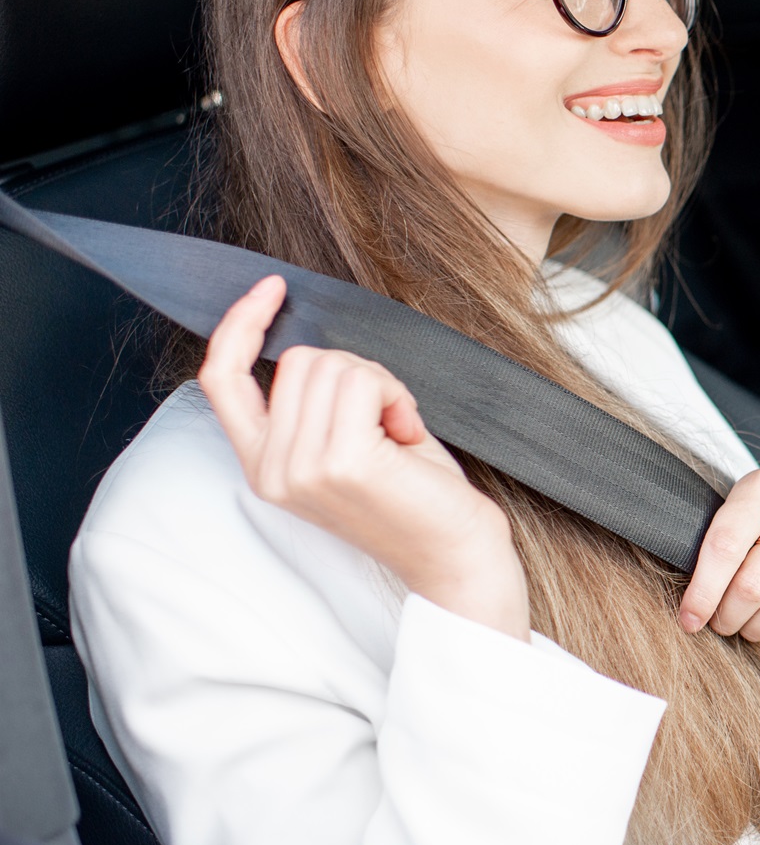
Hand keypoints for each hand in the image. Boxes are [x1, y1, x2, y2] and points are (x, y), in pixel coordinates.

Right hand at [199, 276, 530, 639]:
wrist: (455, 555)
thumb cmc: (414, 496)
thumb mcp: (345, 443)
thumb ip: (313, 404)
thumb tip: (308, 341)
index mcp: (263, 465)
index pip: (220, 379)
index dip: (239, 325)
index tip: (272, 289)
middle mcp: (272, 470)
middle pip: (298, 359)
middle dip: (355, 371)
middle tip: (386, 419)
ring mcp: (302, 468)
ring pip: (333, 364)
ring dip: (380, 383)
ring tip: (397, 432)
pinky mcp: (342, 462)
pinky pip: (363, 380)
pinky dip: (395, 393)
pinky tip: (407, 434)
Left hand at [678, 466, 759, 643]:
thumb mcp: (753, 503)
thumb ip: (724, 539)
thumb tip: (692, 602)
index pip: (725, 546)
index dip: (703, 592)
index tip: (689, 620)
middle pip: (752, 585)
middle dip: (727, 616)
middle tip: (720, 623)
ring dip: (755, 629)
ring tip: (747, 626)